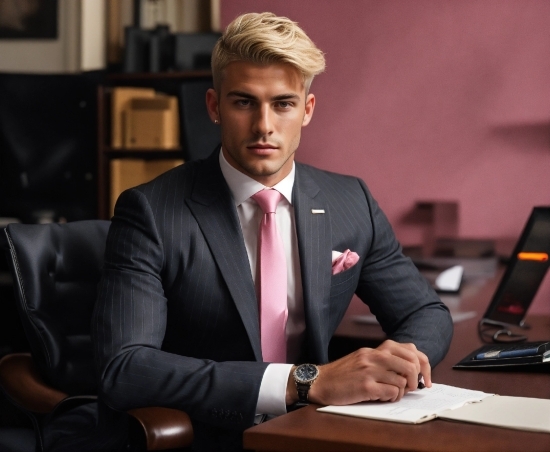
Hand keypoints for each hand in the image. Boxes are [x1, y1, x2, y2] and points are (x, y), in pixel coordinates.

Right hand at [287, 340, 430, 405]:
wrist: (320, 381)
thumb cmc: (343, 374)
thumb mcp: (364, 359)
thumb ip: (384, 360)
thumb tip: (412, 369)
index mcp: (375, 349)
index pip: (411, 350)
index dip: (424, 365)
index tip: (424, 379)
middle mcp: (373, 356)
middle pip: (411, 365)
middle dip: (415, 380)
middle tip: (409, 388)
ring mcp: (369, 370)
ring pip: (402, 381)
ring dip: (400, 392)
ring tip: (388, 393)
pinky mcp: (365, 386)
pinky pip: (392, 393)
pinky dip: (391, 398)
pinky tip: (380, 397)